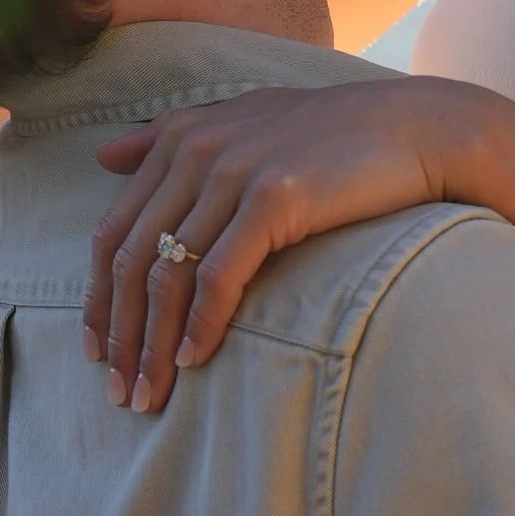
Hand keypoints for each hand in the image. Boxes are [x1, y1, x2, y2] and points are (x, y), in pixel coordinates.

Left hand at [84, 76, 509, 413]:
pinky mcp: (275, 198)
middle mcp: (199, 150)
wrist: (417, 129)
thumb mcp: (246, 120)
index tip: (97, 352)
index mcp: (183, 136)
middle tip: (118, 391)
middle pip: (132, 260)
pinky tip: (194, 361)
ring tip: (150, 395)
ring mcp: (235, 172)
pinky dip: (201, 325)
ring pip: (169, 275)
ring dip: (152, 345)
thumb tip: (102, 157)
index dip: (97, 299)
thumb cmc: (334, 134)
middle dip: (118, 335)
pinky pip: (219, 276)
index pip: (113, 232)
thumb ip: (171, 135)